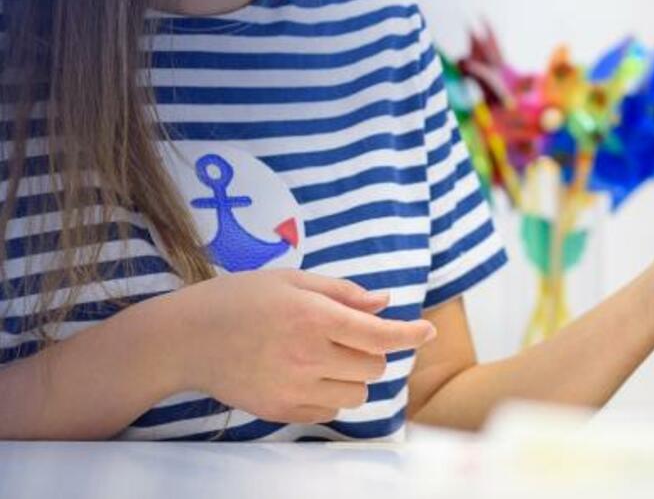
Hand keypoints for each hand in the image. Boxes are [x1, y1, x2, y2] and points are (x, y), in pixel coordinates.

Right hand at [175, 269, 435, 423]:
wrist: (186, 340)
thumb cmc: (240, 299)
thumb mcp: (291, 280)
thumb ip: (342, 292)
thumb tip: (385, 302)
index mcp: (314, 318)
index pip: (379, 335)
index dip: (411, 333)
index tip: (429, 332)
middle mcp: (308, 357)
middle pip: (374, 366)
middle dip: (373, 349)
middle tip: (348, 333)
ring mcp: (294, 389)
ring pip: (357, 393)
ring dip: (356, 374)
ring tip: (329, 354)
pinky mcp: (281, 411)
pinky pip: (331, 411)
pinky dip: (333, 394)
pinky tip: (311, 374)